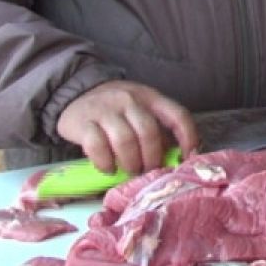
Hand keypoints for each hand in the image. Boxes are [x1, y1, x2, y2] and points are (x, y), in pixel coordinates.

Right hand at [55, 80, 197, 174]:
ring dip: (131, 163)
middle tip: (149, 171)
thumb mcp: (141, 110)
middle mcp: (130, 100)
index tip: (189, 157)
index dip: (188, 137)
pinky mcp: (83, 123)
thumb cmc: (117, 109)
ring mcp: (105, 110)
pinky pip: (97, 146)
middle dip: (152, 158)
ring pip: (125, 140)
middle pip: (149, 132)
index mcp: (151, 97)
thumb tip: (175, 157)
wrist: (77, 93)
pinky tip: (109, 169)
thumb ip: (157, 128)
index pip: (177, 115)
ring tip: (131, 171)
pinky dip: (105, 163)